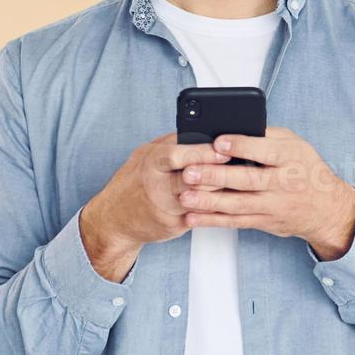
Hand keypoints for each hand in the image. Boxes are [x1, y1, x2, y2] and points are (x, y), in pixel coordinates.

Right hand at [79, 133, 231, 280]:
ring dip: (221, 190)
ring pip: (201, 197)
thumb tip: (202, 130)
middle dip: (218, 172)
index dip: (204, 152)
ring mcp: (165, 207)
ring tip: (239, 182)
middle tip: (240, 165)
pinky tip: (229, 200)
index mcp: (150, 163)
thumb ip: (171, 143)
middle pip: (194, 177)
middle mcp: (157, 186)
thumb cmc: (133, 181)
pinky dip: (215, 207)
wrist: (113, 219)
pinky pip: (200, 214)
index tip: (224, 148)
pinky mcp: (173, 225)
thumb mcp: (145, 154)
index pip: (178, 155)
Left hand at [176, 127, 354, 260]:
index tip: (218, 142)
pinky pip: (235, 222)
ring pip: (237, 204)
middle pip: (246, 179)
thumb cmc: (306, 169)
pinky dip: (212, 221)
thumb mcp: (295, 144)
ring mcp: (272, 205)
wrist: (326, 209)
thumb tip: (236, 126)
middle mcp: (282, 182)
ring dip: (208, 202)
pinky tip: (193, 217)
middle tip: (189, 172)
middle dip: (215, 177)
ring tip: (185, 197)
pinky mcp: (264, 222)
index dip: (240, 146)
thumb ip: (268, 135)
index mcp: (290, 158)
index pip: (264, 150)